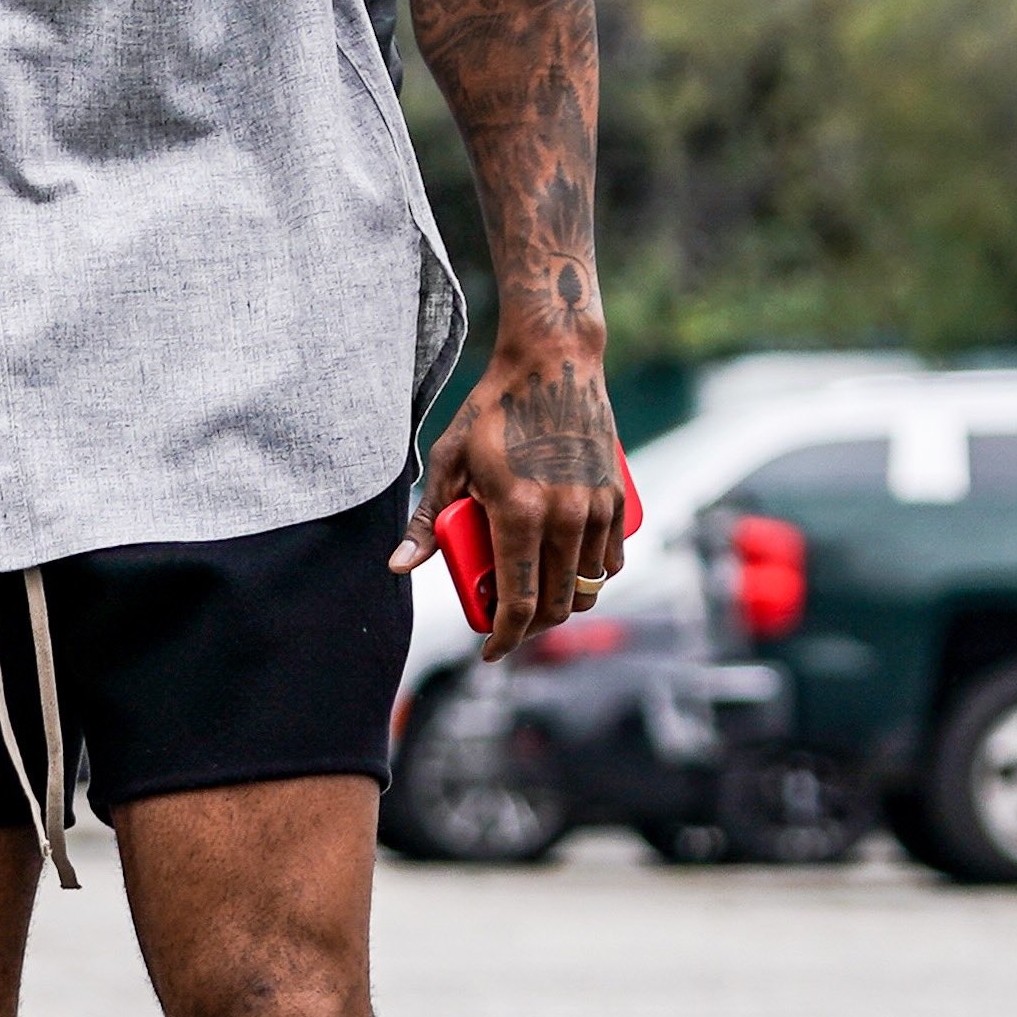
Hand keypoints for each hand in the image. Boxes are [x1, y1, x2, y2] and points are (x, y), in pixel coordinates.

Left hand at [389, 342, 624, 660]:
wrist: (554, 365)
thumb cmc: (493, 411)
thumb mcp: (450, 462)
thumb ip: (427, 521)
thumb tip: (400, 567)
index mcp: (518, 512)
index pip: (518, 602)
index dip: (503, 639)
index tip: (490, 651)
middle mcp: (565, 516)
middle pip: (555, 605)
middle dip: (530, 628)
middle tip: (508, 625)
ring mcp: (596, 508)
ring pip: (586, 588)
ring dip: (561, 605)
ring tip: (535, 599)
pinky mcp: (617, 498)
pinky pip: (610, 561)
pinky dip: (590, 578)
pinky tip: (566, 572)